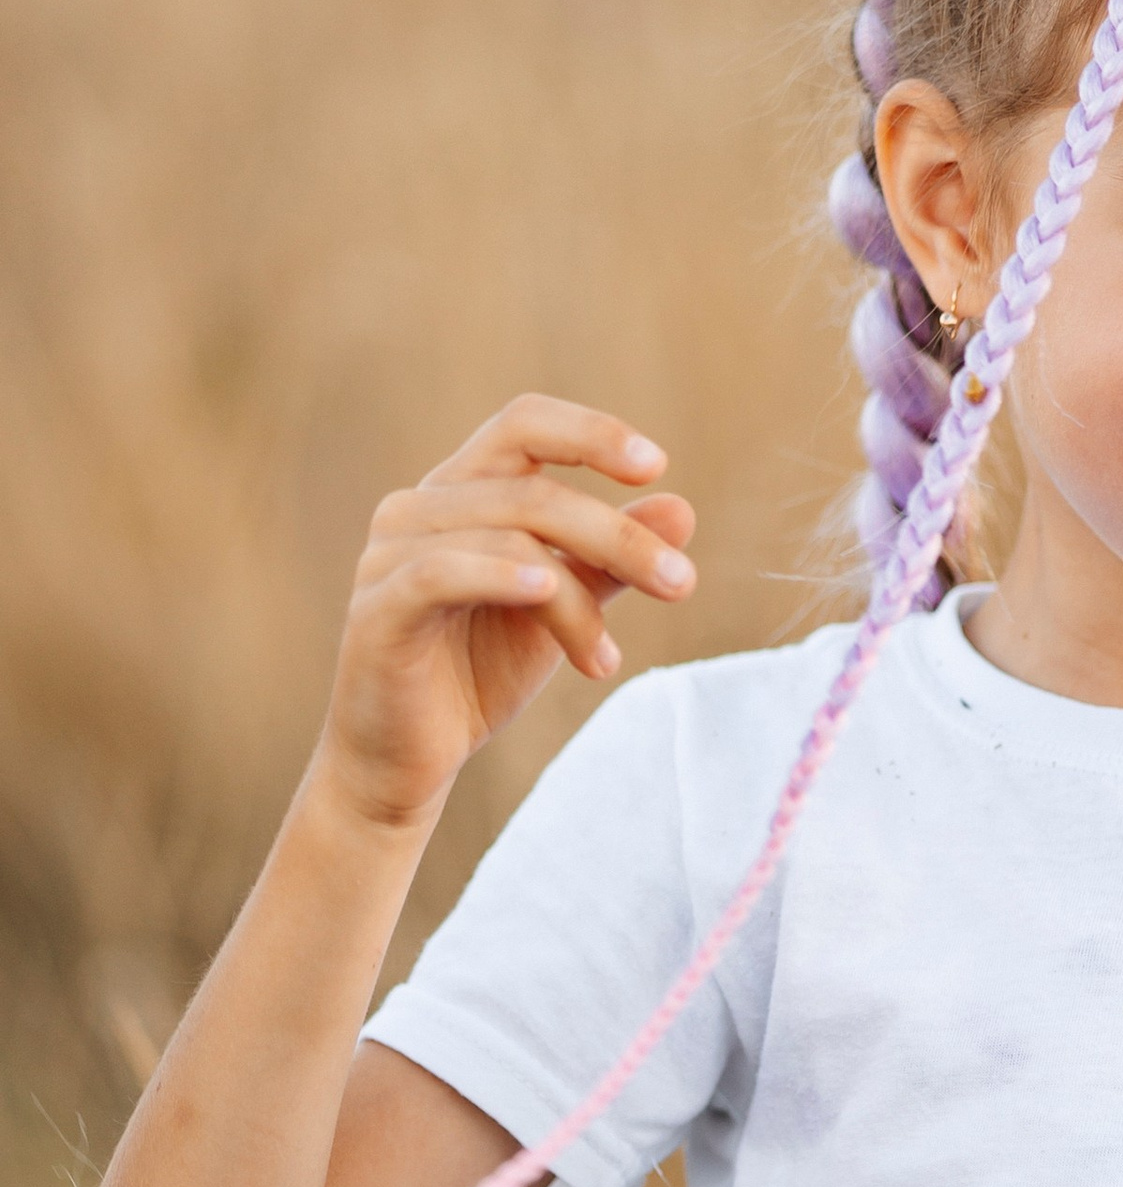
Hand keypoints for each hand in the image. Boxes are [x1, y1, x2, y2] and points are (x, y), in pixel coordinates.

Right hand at [316, 395, 695, 832]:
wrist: (406, 762)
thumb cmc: (477, 672)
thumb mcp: (562, 609)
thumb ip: (610, 560)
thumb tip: (682, 510)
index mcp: (463, 492)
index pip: (524, 425)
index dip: (591, 434)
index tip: (657, 466)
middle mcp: (419, 508)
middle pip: (533, 489)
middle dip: (617, 537)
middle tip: (680, 583)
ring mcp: (389, 555)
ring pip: (505, 536)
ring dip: (576, 594)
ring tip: (609, 657)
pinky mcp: (376, 608)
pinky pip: (442, 572)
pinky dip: (502, 576)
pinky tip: (548, 595)